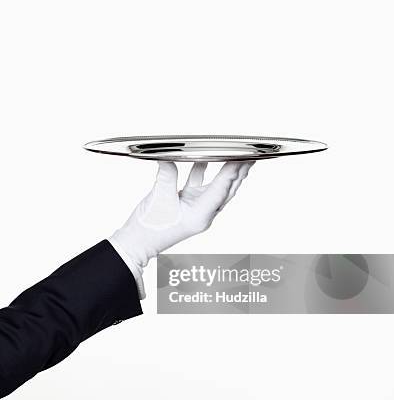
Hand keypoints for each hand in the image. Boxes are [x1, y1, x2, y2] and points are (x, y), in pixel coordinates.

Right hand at [109, 160, 254, 297]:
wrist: (137, 243)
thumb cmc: (149, 228)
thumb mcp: (159, 197)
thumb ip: (167, 175)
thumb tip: (169, 158)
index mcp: (201, 214)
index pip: (222, 189)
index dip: (233, 171)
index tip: (243, 158)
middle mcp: (203, 213)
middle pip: (226, 189)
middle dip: (239, 173)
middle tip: (250, 156)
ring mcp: (196, 209)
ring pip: (216, 187)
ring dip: (225, 172)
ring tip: (236, 157)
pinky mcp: (187, 205)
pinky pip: (199, 185)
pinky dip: (202, 172)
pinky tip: (204, 159)